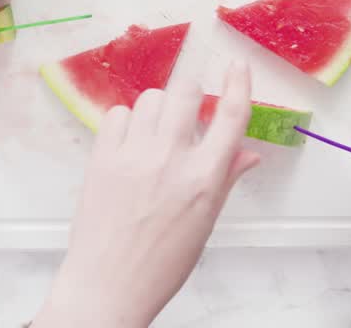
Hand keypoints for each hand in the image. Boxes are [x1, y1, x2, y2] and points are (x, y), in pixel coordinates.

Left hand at [34, 63, 259, 327]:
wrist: (108, 285)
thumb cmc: (161, 263)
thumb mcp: (205, 223)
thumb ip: (225, 180)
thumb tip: (248, 154)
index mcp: (204, 179)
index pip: (231, 116)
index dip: (238, 83)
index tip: (237, 66)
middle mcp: (170, 160)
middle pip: (187, 92)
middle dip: (191, 94)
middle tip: (187, 112)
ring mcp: (133, 156)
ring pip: (151, 98)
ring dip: (159, 108)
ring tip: (156, 133)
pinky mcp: (102, 158)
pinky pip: (117, 114)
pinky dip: (126, 121)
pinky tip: (129, 142)